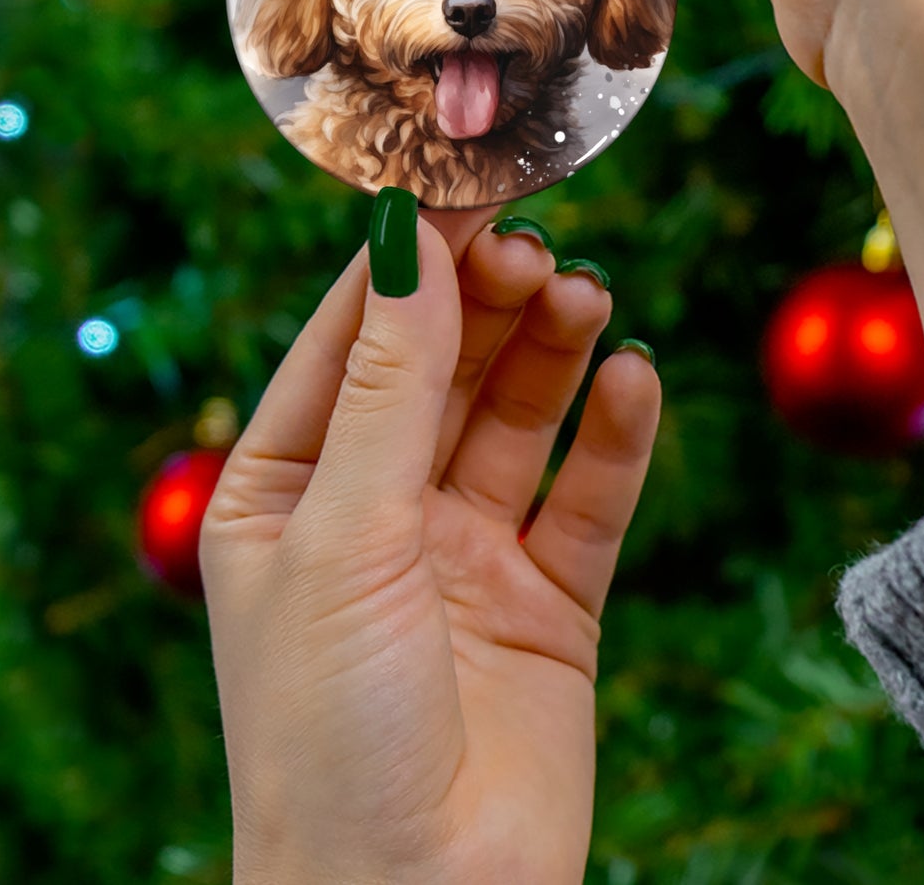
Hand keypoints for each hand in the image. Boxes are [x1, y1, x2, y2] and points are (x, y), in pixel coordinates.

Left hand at [201, 206, 659, 884]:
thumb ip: (390, 387)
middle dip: (490, 303)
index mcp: (288, 493)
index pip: (351, 342)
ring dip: (554, 352)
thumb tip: (408, 242)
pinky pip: (590, 495)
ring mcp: (468, 554)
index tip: (465, 189)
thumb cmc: (331, 733)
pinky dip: (616, 435)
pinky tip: (634, 379)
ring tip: (588, 297)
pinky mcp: (551, 600)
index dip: (408, 264)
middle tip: (539, 247)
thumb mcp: (345, 535)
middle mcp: (379, 513)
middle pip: (446, 368)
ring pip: (520, 418)